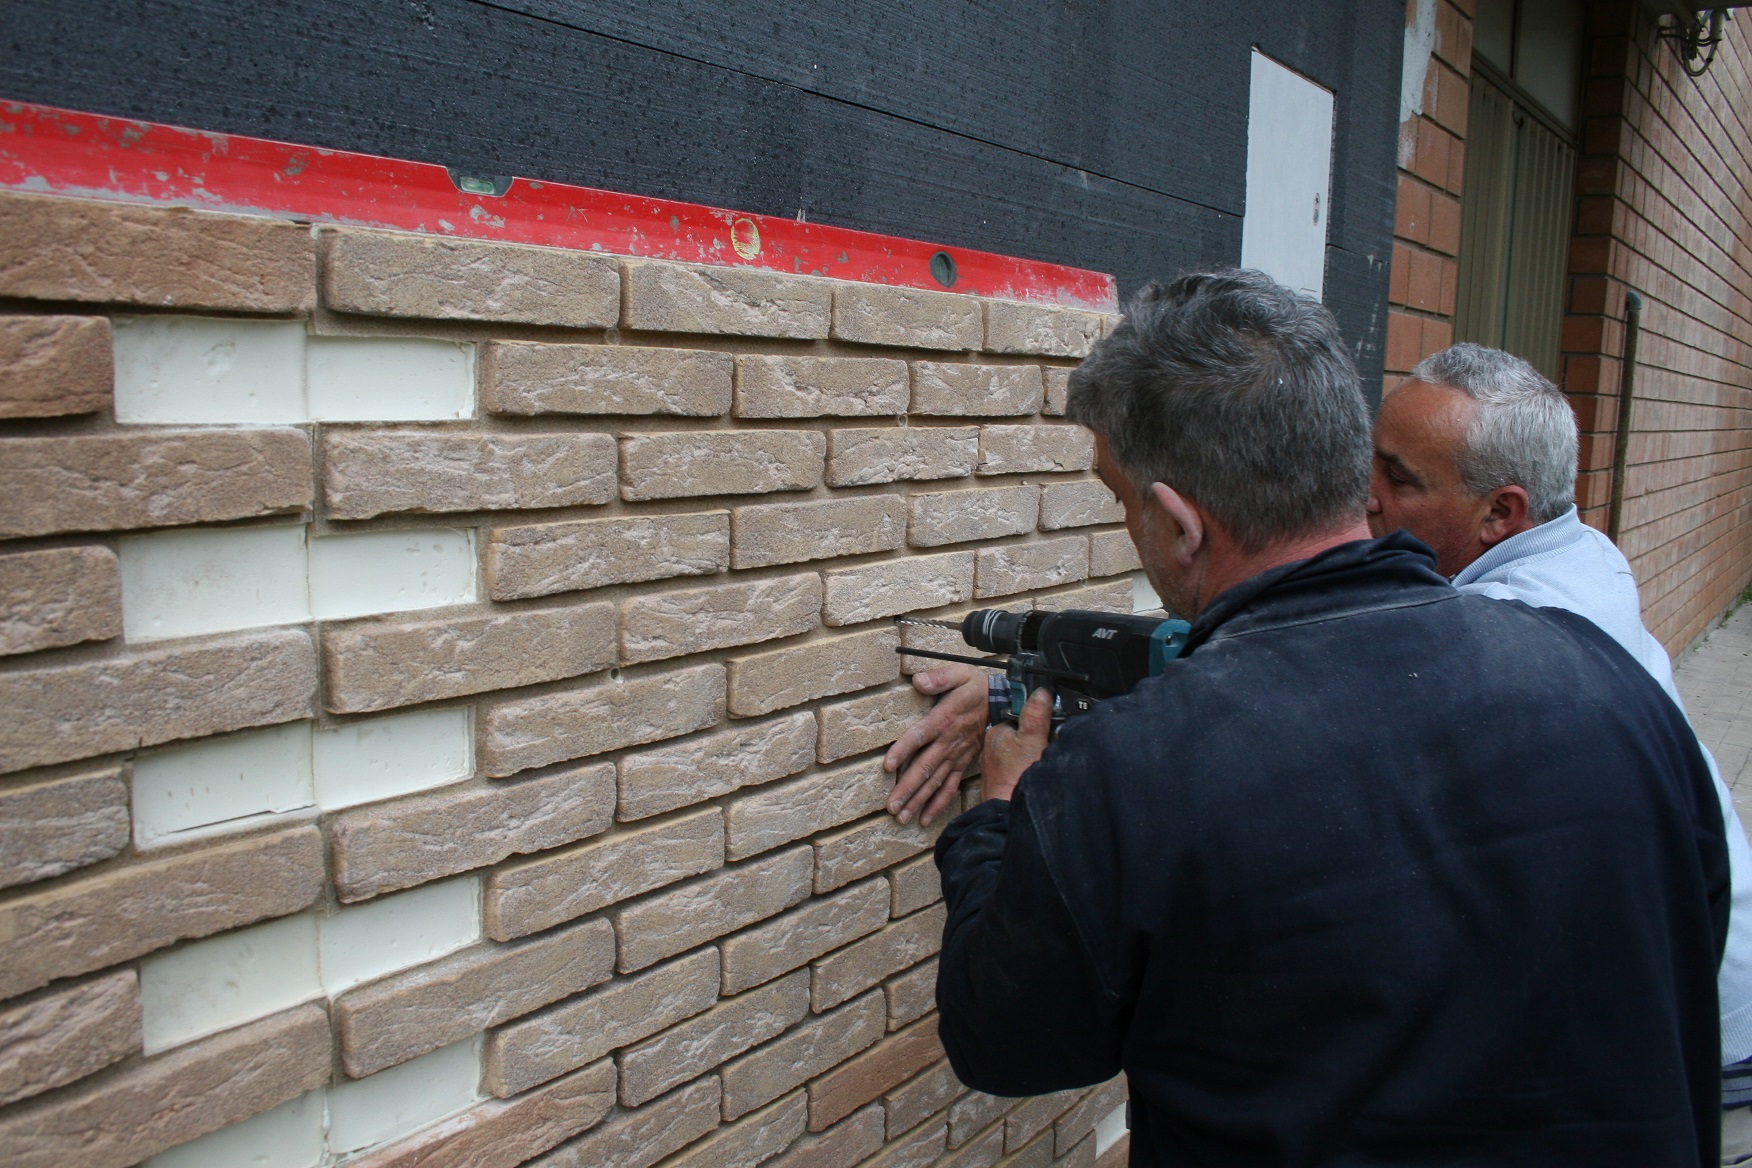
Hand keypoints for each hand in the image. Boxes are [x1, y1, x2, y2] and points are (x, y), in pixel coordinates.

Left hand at [884, 665, 986, 826]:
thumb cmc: (975, 687)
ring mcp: (955, 756)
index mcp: (943, 720)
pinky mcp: (962, 763)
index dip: (903, 750)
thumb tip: (918, 680)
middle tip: (891, 807)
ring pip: (935, 782)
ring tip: (902, 818)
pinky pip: (950, 787)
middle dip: (907, 789)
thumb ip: (938, 678)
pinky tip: (925, 819)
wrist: (1001, 702)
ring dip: (918, 801)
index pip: (920, 736)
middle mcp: (948, 742)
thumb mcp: (958, 674)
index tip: (888, 766)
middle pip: (924, 768)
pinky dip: (938, 804)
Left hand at [978, 687, 1052, 802]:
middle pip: (1021, 734)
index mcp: (997, 732)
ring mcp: (996, 767)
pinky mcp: (1002, 783)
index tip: (1050, 724)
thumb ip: (1036, 714)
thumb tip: (1041, 691)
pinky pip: (1018, 768)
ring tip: (1044, 761)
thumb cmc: (1017, 778)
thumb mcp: (1032, 740)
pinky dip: (1028, 769)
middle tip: (1049, 745)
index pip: (1020, 716)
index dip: (1038, 718)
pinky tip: (1036, 774)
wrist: (1006, 814)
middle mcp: (993, 748)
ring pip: (1020, 752)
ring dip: (1034, 754)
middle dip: (1037, 737)